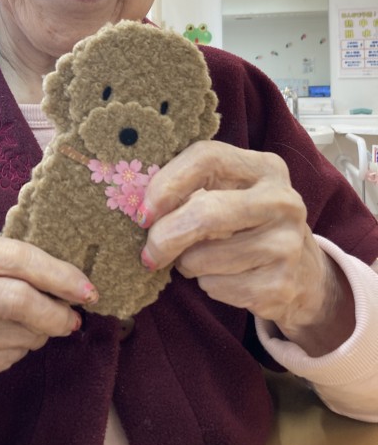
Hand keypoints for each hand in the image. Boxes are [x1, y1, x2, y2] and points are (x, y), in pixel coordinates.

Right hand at [0, 234, 97, 415]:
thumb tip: (66, 277)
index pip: (14, 256)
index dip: (58, 272)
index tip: (85, 286)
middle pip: (18, 298)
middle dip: (57, 310)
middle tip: (74, 316)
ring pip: (18, 333)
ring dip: (40, 332)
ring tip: (37, 328)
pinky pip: (7, 358)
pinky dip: (19, 351)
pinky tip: (8, 344)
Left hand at [138, 141, 354, 354]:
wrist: (304, 273)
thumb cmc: (247, 224)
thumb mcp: (230, 193)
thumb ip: (193, 188)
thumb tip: (139, 204)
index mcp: (265, 167)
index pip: (207, 157)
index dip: (167, 183)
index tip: (144, 212)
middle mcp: (282, 200)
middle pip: (205, 213)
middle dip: (165, 236)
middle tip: (149, 252)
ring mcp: (287, 244)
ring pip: (204, 258)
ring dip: (188, 264)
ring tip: (201, 259)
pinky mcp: (282, 284)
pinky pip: (217, 287)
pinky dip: (208, 285)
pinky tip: (224, 278)